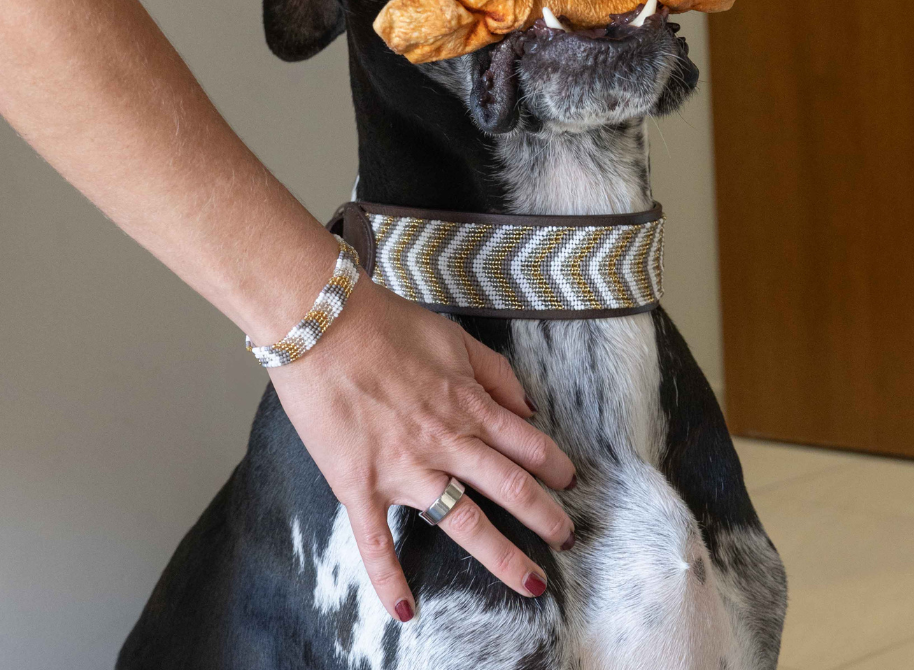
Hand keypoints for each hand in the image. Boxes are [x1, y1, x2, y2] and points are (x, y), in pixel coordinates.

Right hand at [268, 274, 575, 622]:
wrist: (322, 325)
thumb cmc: (384, 324)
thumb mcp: (454, 337)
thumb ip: (495, 372)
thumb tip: (526, 406)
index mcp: (469, 404)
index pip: (527, 444)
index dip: (555, 466)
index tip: (569, 482)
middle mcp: (446, 442)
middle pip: (510, 488)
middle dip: (545, 517)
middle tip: (567, 539)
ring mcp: (405, 469)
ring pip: (464, 522)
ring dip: (502, 556)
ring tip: (531, 582)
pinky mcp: (360, 485)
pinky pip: (377, 542)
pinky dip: (390, 580)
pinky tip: (407, 612)